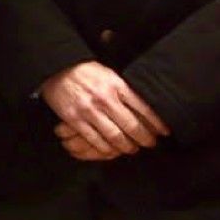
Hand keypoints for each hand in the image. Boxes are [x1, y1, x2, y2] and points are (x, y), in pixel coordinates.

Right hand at [42, 61, 167, 161]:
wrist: (56, 69)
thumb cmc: (85, 72)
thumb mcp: (109, 73)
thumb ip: (124, 88)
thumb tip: (145, 105)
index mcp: (117, 85)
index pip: (143, 109)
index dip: (156, 123)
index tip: (164, 132)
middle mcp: (105, 99)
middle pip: (132, 126)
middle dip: (145, 139)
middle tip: (150, 144)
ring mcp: (89, 110)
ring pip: (115, 136)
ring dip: (127, 146)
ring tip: (132, 149)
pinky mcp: (75, 119)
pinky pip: (94, 140)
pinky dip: (106, 148)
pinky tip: (112, 150)